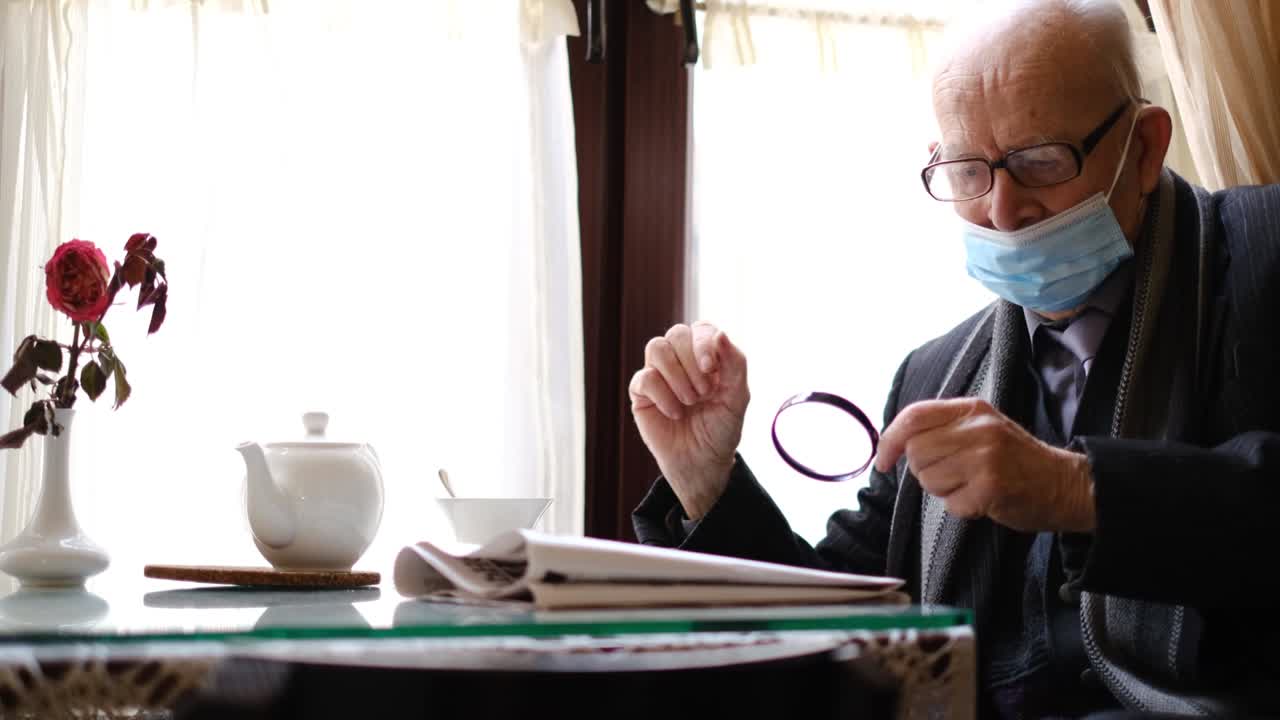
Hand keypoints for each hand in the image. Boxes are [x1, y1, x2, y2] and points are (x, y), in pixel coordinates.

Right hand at [629, 322, 749, 519]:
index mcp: (706, 356)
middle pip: (677, 334)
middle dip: (691, 363)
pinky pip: (644, 378)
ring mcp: (659, 374)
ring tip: (690, 401)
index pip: (701, 329)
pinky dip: (663, 395)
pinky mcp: (642, 393)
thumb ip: (735, 364)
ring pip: (656, 347)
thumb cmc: (721, 429)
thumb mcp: (737, 398)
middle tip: (704, 392)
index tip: (711, 369)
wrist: (703, 462)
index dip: (703, 343)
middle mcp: (681, 360)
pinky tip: (676, 413)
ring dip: (676, 375)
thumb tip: (721, 334)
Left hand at [873, 398, 1095, 532]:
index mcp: (972, 410)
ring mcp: (985, 457)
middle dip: (924, 471)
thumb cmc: (1016, 460)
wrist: (1065, 484)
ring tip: (971, 485)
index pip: (914, 416)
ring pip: (928, 480)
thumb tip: (894, 444)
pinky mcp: (991, 487)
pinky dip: (962, 508)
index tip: (882, 461)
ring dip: (943, 491)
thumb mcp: (983, 429)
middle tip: (953, 475)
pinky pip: (951, 504)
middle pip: (916, 452)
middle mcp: (977, 429)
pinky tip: (984, 500)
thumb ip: (944, 429)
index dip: (890, 439)